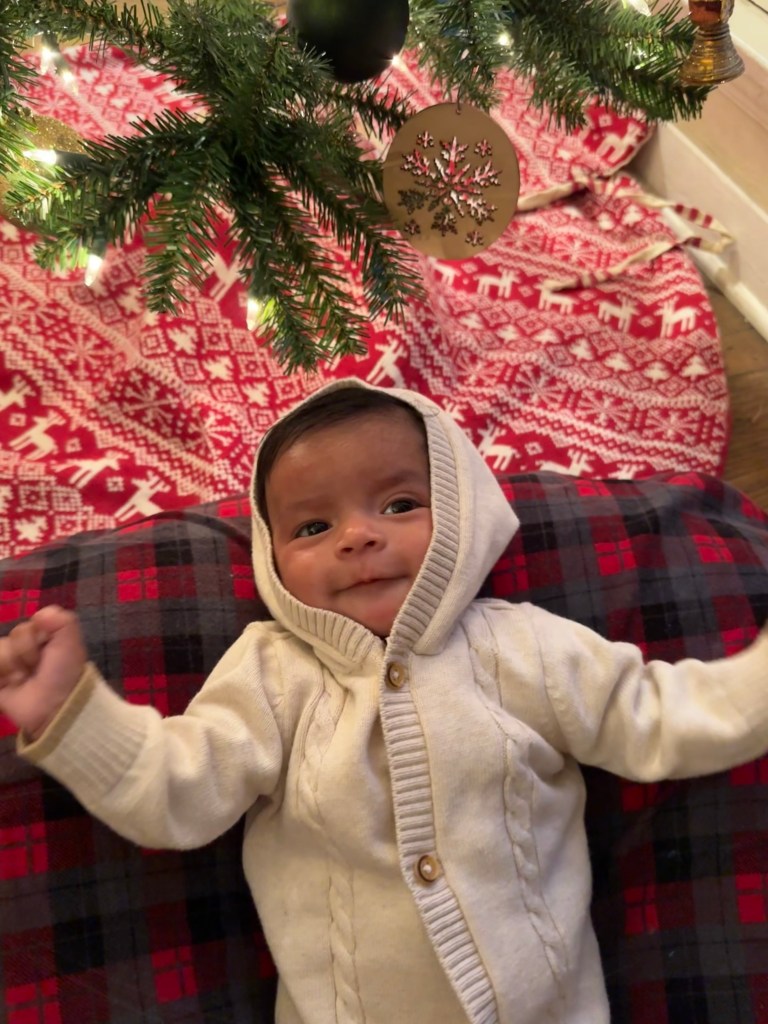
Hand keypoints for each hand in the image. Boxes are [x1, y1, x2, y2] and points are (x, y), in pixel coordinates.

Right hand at [0, 606, 87, 738]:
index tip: (46, 651)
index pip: (24, 629)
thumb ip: (62, 621)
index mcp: (41, 638)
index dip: (33, 640)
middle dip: (23, 655)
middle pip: (8, 641)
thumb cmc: (63, 674)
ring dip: (11, 668)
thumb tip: (39, 613)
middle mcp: (23, 650)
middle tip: (36, 669)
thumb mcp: (71, 645)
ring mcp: (8, 665)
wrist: (53, 708)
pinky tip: (10, 684)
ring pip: (0, 652)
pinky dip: (2, 675)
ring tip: (23, 680)